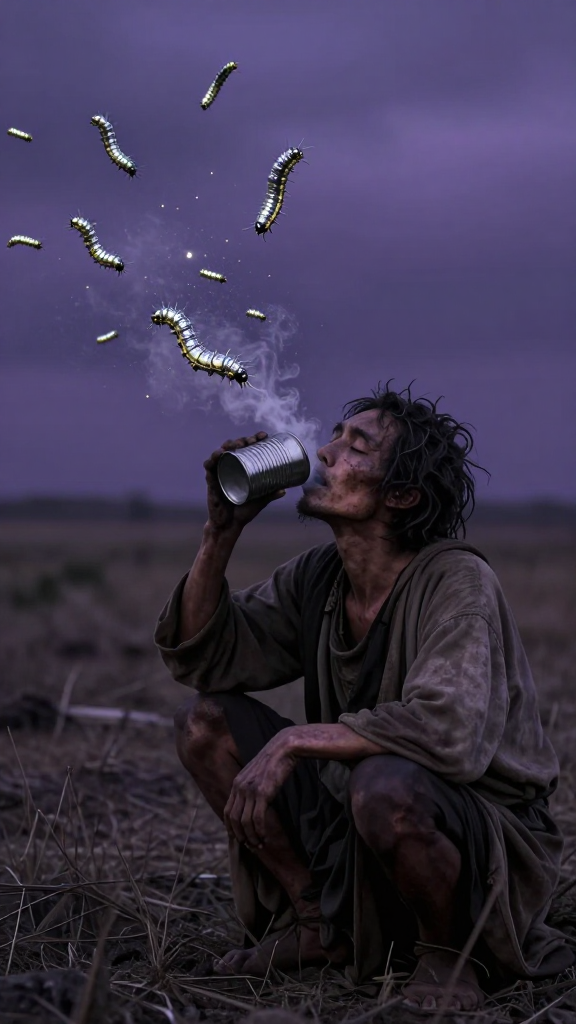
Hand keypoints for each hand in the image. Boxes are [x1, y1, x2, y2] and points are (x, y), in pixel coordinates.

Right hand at [204, 432, 284, 534]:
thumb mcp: (259, 502)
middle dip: (242, 440)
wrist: (229, 526)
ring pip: (221, 454)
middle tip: (251, 441)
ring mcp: (219, 474)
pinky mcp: (211, 482)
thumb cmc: (243, 512)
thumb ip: (270, 495)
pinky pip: (209, 468)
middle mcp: (229, 468)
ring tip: (235, 444)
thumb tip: (285, 490)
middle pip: (233, 448)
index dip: (253, 440)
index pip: (246, 449)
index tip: (263, 436)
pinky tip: (218, 455)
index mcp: (240, 469)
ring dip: (227, 446)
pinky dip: (212, 460)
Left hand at [223, 729, 296, 848]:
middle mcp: (240, 787)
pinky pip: (257, 818)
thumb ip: (251, 786)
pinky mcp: (262, 793)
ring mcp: (250, 790)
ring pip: (245, 822)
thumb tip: (252, 802)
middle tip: (250, 845)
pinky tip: (265, 836)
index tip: (238, 838)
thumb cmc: (274, 761)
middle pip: (234, 819)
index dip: (231, 827)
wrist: (284, 748)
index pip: (227, 811)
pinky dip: (260, 831)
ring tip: (259, 844)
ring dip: (251, 837)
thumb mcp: (257, 773)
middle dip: (240, 836)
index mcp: (237, 782)